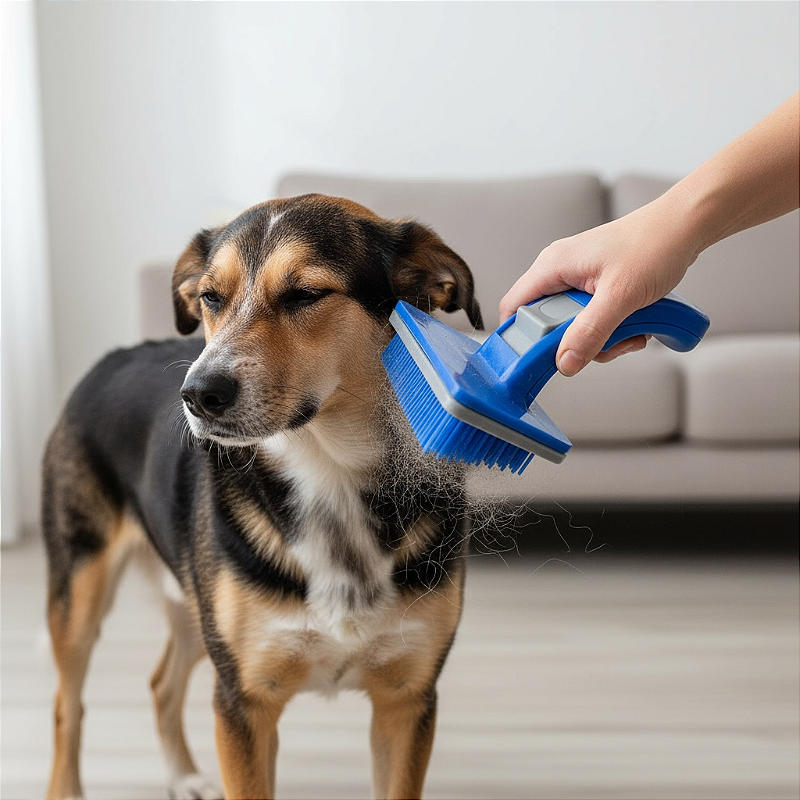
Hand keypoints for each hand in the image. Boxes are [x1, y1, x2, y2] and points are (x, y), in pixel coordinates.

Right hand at [499, 196, 697, 375]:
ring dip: (601, 338)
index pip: (514, 307)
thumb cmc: (654, 245)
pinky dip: (613, 329)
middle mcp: (561, 271)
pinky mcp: (597, 285)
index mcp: (553, 266)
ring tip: (629, 332)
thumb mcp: (620, 296)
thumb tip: (564, 363)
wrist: (686, 226)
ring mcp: (579, 278)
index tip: (543, 358)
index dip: (521, 337)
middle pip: (547, 323)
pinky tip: (635, 325)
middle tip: (604, 343)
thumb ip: (590, 332)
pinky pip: (593, 318)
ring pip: (573, 325)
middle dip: (576, 341)